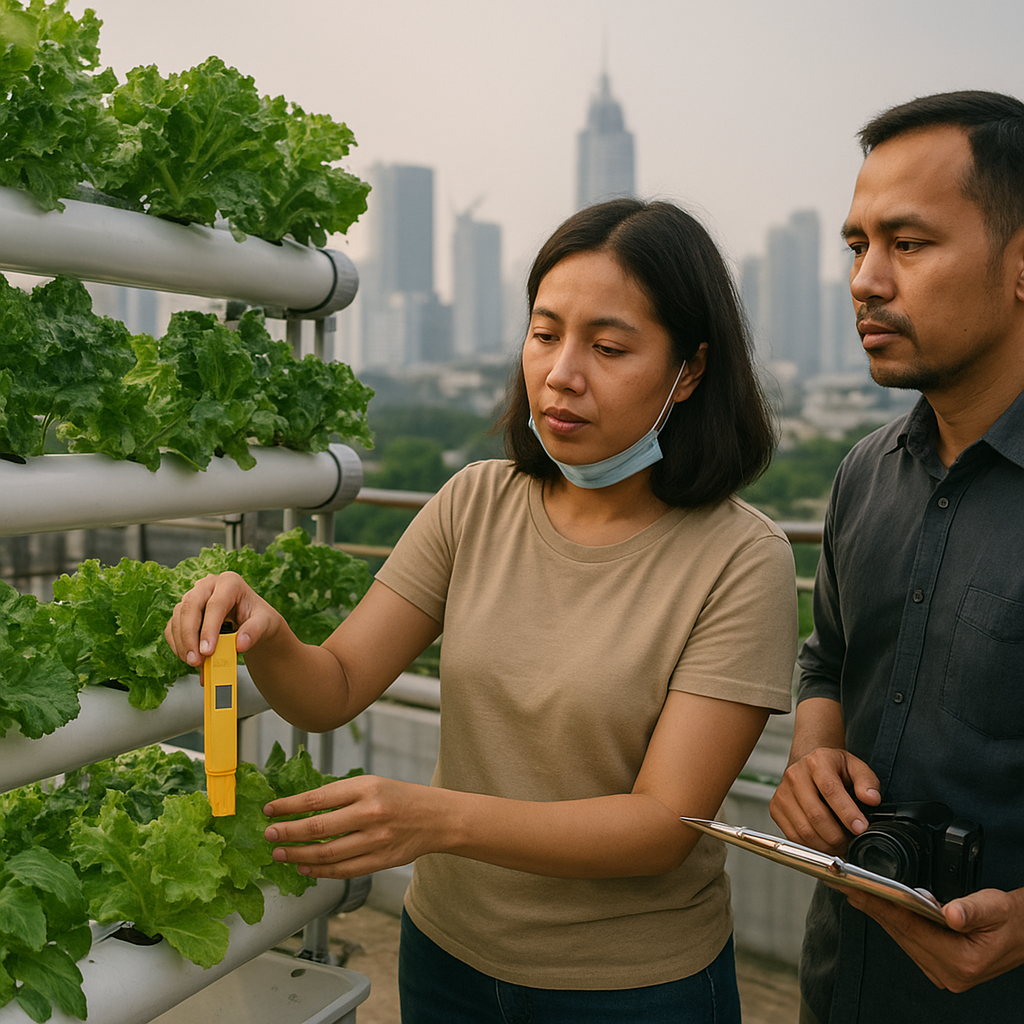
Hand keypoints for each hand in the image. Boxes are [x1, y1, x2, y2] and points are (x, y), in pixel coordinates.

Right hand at [164, 571, 282, 667]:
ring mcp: (194, 596)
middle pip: (191, 606)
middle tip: (196, 660)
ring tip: (195, 663)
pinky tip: (188, 656)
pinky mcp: (184, 611)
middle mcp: (208, 585)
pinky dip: (178, 644)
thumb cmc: (259, 619)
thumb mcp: (265, 624)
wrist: (253, 623)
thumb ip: (254, 632)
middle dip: (190, 636)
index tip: (208, 651)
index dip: (209, 629)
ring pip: (179, 616)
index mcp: (230, 582)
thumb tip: (240, 644)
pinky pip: (173, 626)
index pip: (216, 604)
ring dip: (183, 642)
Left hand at [263, 775, 441, 878]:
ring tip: (280, 854)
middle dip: (287, 832)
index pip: (317, 798)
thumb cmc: (400, 797)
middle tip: (270, 835)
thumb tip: (300, 807)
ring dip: (298, 855)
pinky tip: (305, 868)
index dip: (289, 806)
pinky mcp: (380, 861)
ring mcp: (376, 840)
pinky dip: (320, 871)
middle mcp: (370, 813)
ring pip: (327, 853)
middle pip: (318, 827)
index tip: (270, 810)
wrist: (436, 817)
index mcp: (365, 788)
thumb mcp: (372, 783)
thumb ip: (340, 795)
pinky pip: (343, 870)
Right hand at [769, 746, 880, 854]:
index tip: (861, 828)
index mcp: (817, 761)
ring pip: (804, 830)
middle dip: (838, 837)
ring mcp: (782, 793)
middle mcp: (795, 775)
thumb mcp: (856, 767)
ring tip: (839, 844)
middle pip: (816, 815)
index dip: (846, 812)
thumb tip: (872, 799)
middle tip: (852, 842)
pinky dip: (812, 846)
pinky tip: (824, 842)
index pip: (830, 789)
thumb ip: (867, 781)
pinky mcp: (775, 808)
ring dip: (826, 845)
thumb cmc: (833, 768)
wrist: (808, 765)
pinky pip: (793, 836)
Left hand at [845, 887, 1023, 991]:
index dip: (881, 906)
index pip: (910, 928)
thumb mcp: (995, 908)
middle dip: (872, 907)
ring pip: (902, 938)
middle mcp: (949, 973)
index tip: (856, 889)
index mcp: (960, 962)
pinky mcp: (940, 967)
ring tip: (855, 891)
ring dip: (879, 914)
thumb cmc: (1010, 920)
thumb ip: (972, 910)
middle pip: (901, 933)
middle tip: (845, 884)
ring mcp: (943, 973)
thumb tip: (951, 913)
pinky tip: (879, 906)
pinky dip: (894, 922)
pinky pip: (909, 941)